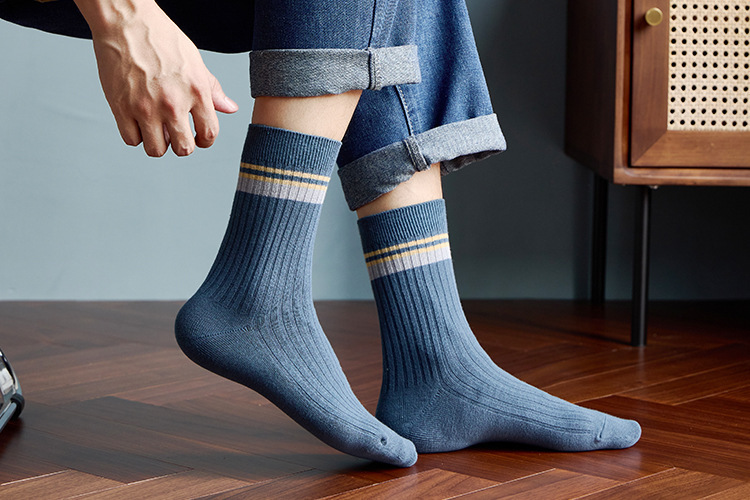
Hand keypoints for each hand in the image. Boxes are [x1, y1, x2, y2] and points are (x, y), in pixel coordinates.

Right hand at [76, 0, 237, 156]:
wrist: (126, 20)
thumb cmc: (161, 38)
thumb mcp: (195, 61)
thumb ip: (212, 89)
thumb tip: (230, 109)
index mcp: (196, 91)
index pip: (209, 134)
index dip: (205, 140)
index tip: (198, 137)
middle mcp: (173, 103)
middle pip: (184, 149)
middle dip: (182, 146)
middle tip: (176, 134)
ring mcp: (145, 107)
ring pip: (156, 150)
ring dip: (157, 142)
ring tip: (155, 126)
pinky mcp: (121, 107)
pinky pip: (131, 139)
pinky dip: (135, 134)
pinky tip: (137, 120)